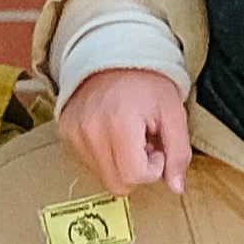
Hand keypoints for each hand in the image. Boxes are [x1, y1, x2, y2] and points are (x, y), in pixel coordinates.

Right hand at [57, 68, 190, 194]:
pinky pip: (88, 162)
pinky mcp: (64, 132)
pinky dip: (105, 154)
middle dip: (137, 170)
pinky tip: (114, 132)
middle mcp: (89, 130)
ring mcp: (73, 132)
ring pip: (102, 175)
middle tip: (145, 143)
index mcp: (118, 124)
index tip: (157, 147)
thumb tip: (176, 187)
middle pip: (116, 183)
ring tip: (130, 135)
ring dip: (121, 163)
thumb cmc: (148, 83)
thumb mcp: (173, 114)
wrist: (115, 55)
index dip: (152, 169)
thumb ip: (179, 153)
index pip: (133, 177)